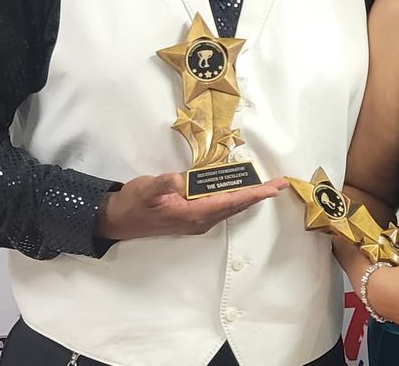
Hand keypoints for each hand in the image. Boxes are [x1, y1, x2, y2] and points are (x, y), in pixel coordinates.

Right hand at [96, 173, 287, 239]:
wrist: (118, 219)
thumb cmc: (133, 204)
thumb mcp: (146, 190)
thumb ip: (163, 184)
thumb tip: (180, 179)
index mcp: (193, 214)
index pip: (230, 202)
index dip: (252, 194)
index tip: (272, 189)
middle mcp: (200, 220)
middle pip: (235, 205)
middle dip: (258, 194)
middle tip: (280, 184)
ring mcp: (197, 220)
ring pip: (229, 207)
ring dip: (248, 196)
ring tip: (267, 186)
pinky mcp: (192, 216)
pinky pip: (220, 206)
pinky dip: (235, 198)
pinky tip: (242, 191)